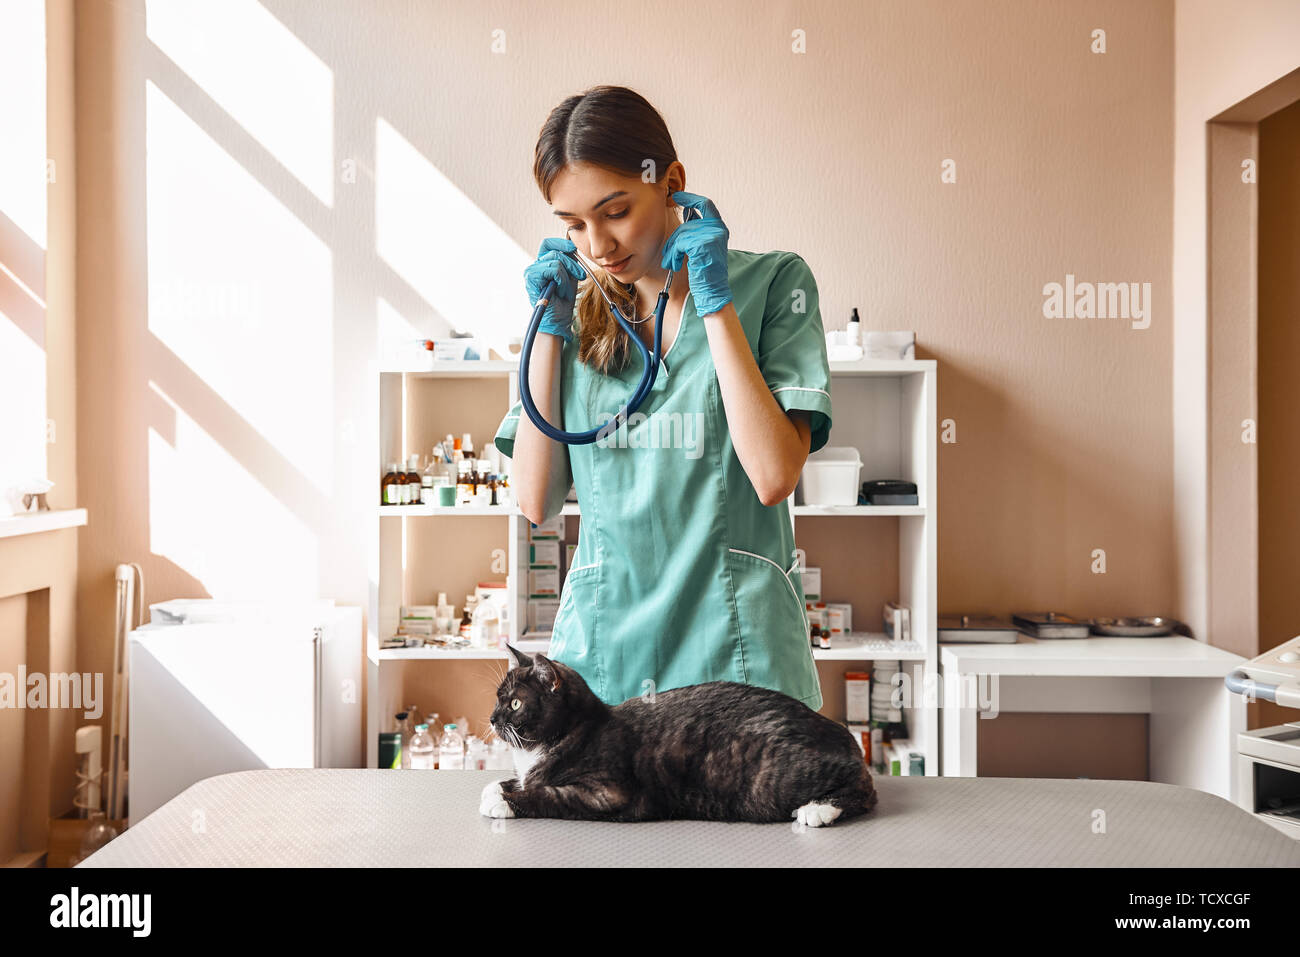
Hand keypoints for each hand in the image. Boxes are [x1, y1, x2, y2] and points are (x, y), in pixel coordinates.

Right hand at [524, 238, 586, 340]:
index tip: (573, 249)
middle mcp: (535, 267)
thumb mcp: (570, 277)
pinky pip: (553, 269)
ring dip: (566, 276)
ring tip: (565, 290)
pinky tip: (559, 291)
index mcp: (542, 265)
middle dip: (572, 263)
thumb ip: (569, 262)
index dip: (561, 243)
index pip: (548, 244)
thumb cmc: (563, 301)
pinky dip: (561, 280)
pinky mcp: (531, 278)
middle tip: (581, 276)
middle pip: (555, 251)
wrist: (558, 320)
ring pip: (556, 260)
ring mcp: (531, 272)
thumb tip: (572, 248)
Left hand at [660, 190, 732, 316]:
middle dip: (674, 240)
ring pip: (681, 235)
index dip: (690, 198)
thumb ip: (696, 232)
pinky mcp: (703, 245)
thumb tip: (682, 221)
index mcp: (719, 228)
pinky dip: (674, 254)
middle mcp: (718, 229)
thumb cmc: (705, 273)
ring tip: (672, 262)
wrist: (712, 291)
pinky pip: (680, 243)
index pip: (705, 204)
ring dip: (672, 250)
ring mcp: (712, 236)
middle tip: (668, 254)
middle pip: (687, 224)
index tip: (677, 196)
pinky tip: (675, 264)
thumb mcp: (703, 247)